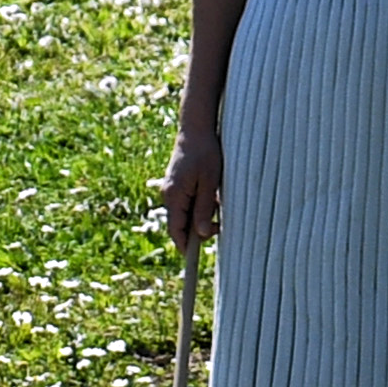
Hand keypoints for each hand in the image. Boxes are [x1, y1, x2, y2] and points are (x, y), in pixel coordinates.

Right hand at [160, 124, 221, 251]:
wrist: (196, 128)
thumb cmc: (205, 152)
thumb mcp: (210, 182)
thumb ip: (204, 209)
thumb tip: (201, 235)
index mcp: (174, 196)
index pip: (176, 230)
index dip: (185, 246)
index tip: (194, 258)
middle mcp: (168, 195)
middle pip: (180, 224)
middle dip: (198, 229)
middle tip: (218, 225)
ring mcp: (171, 189)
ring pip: (185, 213)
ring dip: (201, 215)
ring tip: (216, 202)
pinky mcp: (177, 184)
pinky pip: (187, 202)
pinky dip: (199, 205)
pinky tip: (211, 194)